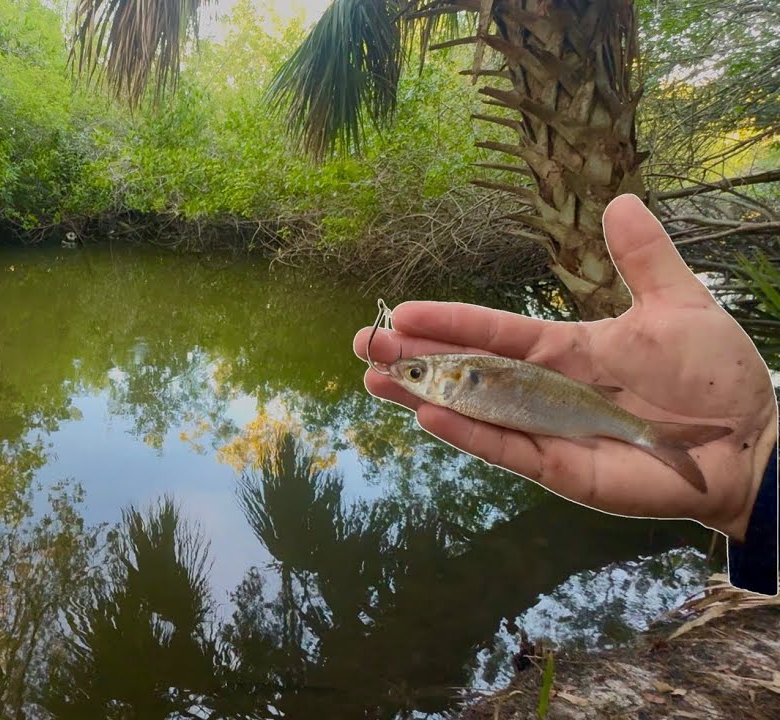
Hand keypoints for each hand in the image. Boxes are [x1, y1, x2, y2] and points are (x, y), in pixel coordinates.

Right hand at [353, 194, 776, 540]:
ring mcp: (546, 431)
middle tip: (364, 344)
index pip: (492, 332)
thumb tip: (619, 200)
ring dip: (422, 397)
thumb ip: (643, 257)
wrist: (752, 441)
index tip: (401, 311)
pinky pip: (504, 449)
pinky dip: (467, 435)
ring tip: (374, 380)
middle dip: (414, 359)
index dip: (447, 321)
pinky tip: (427, 416)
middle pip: (466, 372)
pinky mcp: (559, 468)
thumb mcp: (678, 304)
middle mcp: (544, 391)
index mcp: (564, 351)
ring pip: (471, 412)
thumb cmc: (718, 377)